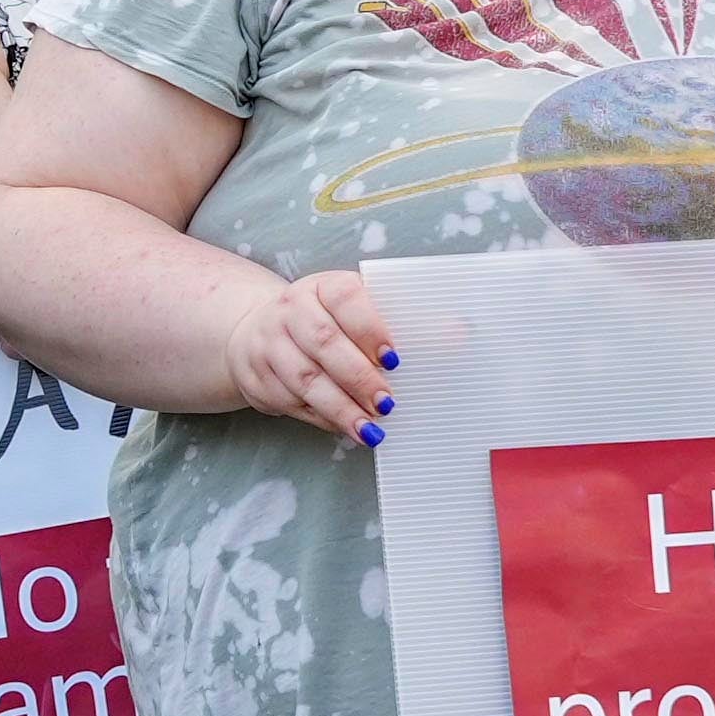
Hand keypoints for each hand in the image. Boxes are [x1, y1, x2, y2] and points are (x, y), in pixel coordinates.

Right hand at [229, 260, 396, 449]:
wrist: (258, 333)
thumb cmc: (324, 323)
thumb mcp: (356, 311)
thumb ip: (403, 321)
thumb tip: (456, 333)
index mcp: (321, 286)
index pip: (345, 298)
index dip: (370, 328)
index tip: (394, 359)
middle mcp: (290, 310)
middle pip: (324, 343)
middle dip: (359, 377)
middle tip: (387, 403)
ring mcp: (270, 344)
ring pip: (306, 379)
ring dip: (341, 407)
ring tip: (370, 428)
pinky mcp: (258, 377)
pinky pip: (292, 402)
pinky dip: (323, 419)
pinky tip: (346, 428)